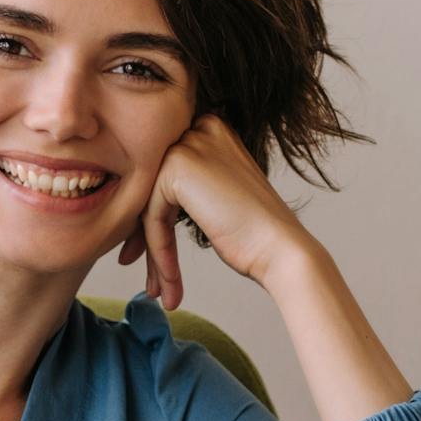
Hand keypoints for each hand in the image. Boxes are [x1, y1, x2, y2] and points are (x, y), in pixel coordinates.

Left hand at [116, 113, 316, 311]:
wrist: (281, 249)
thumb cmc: (257, 232)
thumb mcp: (219, 195)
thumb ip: (188, 186)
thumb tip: (139, 204)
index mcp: (212, 129)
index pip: (166, 177)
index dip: (154, 222)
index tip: (150, 259)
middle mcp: (200, 129)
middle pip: (154, 190)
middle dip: (147, 240)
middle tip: (151, 281)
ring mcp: (189, 145)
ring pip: (149, 206)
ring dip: (153, 254)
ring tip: (158, 291)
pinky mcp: (177, 168)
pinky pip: (152, 217)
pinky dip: (159, 254)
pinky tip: (169, 284)